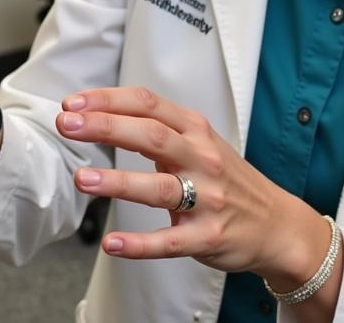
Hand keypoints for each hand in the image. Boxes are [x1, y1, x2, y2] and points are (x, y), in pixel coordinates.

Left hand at [55, 86, 327, 281]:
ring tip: (82, 179)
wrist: (277, 223)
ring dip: (118, 182)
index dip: (109, 100)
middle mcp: (201, 157)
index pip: (148, 104)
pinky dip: (140, 244)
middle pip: (150, 135)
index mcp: (195, 129)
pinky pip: (170, 241)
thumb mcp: (199, 141)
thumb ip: (158, 129)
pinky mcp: (208, 236)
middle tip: (67, 125)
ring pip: (159, 187)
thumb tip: (103, 117)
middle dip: (105, 127)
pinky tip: (112, 243)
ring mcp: (207, 198)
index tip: (74, 103)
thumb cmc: (227, 179)